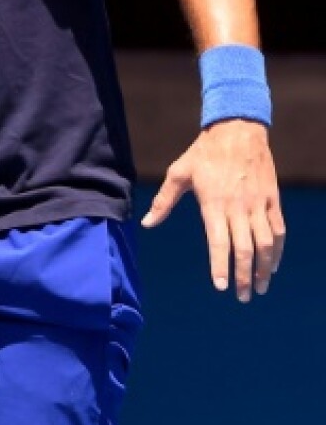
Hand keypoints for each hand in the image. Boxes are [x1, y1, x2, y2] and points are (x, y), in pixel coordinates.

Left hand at [141, 118, 284, 300]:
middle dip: (244, 276)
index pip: (219, 242)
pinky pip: (279, 229)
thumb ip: (163, 201)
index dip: (220, 266)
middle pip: (245, 249)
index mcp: (214, 203)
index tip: (220, 286)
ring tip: (259, 287)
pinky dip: (278, 249)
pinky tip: (273, 264)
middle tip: (242, 297)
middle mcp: (239, 207)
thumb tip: (146, 223)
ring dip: (264, 268)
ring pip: (266, 243)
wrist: (238, 128)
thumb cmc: (204, 151)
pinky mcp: (272, 198)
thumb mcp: (179, 172)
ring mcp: (258, 203)